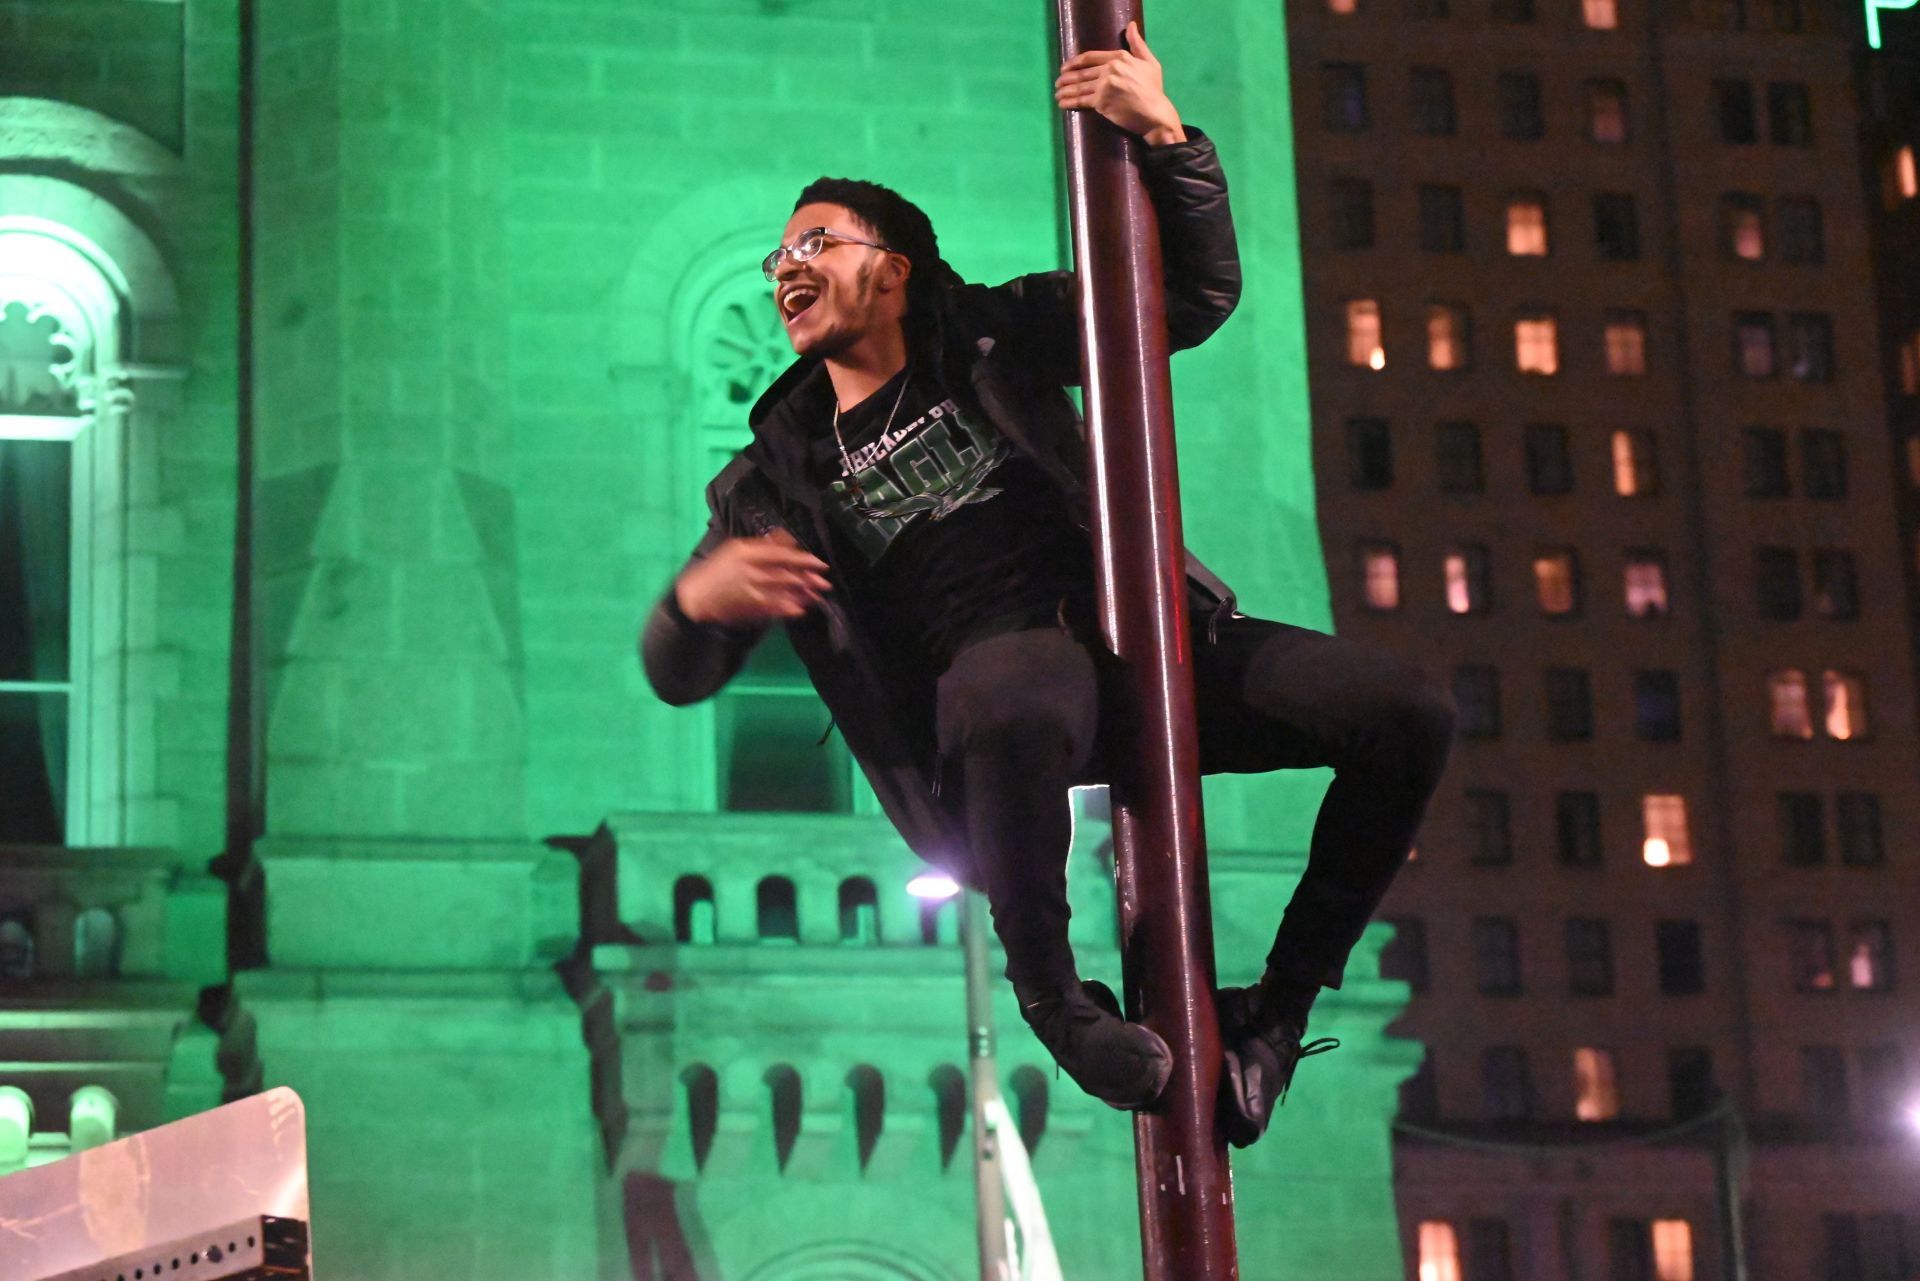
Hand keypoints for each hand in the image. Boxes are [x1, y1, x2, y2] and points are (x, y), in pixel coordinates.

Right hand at [675, 530, 831, 625]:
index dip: (802, 559)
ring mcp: (749, 590)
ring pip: (782, 592)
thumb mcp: (736, 549)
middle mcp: (749, 570)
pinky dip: (787, 609)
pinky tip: (800, 610)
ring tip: (817, 596)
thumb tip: (788, 537)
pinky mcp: (747, 608)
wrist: (696, 595)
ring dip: (802, 594)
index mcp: (745, 552)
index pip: (780, 554)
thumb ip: (764, 544)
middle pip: (785, 574)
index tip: (820, 563)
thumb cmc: (717, 569)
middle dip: (808, 579)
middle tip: (825, 583)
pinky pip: (772, 608)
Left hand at [1054, 21, 1186, 145]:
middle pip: (1082, 73)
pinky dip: (1069, 102)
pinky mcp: (1101, 102)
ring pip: (1079, 87)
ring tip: (1057, 94)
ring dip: (1065, 91)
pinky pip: (1081, 101)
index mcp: (1119, 57)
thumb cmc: (1153, 90)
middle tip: (1057, 83)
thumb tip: (1131, 25)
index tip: (1065, 67)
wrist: (1155, 114)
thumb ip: (1138, 44)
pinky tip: (1062, 104)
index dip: (1074, 62)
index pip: (1090, 57)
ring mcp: (1104, 85)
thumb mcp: (1149, 62)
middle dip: (1066, 78)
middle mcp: (1110, 69)